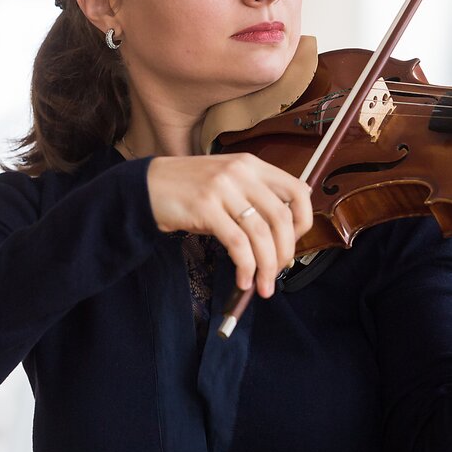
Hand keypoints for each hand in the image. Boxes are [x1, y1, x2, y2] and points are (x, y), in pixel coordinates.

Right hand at [145, 153, 313, 297]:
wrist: (148, 185)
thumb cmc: (191, 189)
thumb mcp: (229, 182)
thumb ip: (255, 197)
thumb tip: (284, 235)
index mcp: (252, 165)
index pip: (297, 190)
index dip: (303, 221)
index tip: (295, 242)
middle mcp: (241, 173)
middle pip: (281, 218)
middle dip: (285, 252)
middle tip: (278, 272)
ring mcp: (223, 189)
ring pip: (260, 234)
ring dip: (266, 266)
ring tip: (263, 285)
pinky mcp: (205, 207)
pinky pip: (236, 243)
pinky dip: (245, 266)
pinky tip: (244, 279)